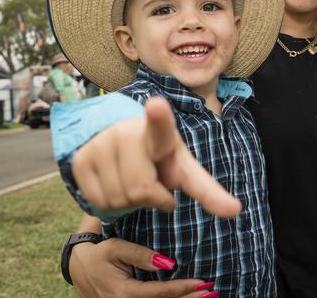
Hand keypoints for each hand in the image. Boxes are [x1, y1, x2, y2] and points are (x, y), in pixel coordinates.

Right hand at [70, 238, 216, 297]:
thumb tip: (168, 263)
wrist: (79, 269)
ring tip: (208, 297)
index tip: (203, 283)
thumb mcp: (117, 248)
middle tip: (213, 292)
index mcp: (123, 293)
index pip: (159, 293)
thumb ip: (141, 255)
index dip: (182, 288)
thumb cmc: (100, 255)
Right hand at [72, 96, 240, 215]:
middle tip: (152, 182)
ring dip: (131, 203)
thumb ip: (209, 191)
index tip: (156, 106)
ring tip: (134, 181)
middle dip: (152, 198)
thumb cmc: (160, 159)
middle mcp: (126, 132)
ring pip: (118, 199)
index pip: (160, 126)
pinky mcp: (80, 158)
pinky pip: (97, 202)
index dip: (158, 117)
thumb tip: (236, 211)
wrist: (123, 144)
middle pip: (141, 190)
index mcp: (160, 133)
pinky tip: (116, 185)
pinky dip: (111, 205)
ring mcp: (100, 143)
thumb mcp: (184, 170)